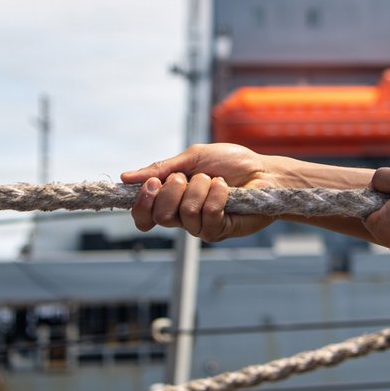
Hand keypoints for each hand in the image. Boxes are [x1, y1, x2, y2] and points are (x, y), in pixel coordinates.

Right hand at [121, 143, 275, 241]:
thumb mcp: (192, 158)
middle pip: (160, 216)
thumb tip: (125, 177)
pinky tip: (226, 188)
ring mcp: (201, 226)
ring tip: (215, 180)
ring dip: (200, 188)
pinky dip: (216, 195)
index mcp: (173, 200)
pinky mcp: (219, 231)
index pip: (144, 216)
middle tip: (188, 177)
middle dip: (173, 190)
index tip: (152, 184)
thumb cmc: (230, 163)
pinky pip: (207, 216)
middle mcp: (183, 217)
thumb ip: (161, 169)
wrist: (264, 170)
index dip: (142, 204)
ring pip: (185, 214)